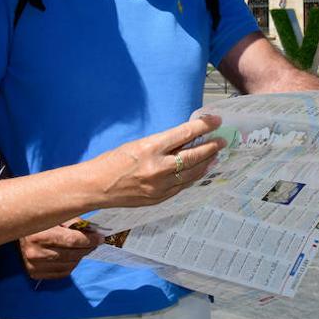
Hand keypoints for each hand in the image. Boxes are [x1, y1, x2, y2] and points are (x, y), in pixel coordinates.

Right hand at [17, 222, 103, 279]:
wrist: (12, 229)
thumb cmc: (36, 220)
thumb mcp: (53, 216)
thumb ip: (73, 222)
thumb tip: (93, 230)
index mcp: (39, 235)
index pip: (71, 240)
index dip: (89, 240)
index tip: (100, 237)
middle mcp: (34, 253)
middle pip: (71, 254)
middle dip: (87, 247)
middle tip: (96, 242)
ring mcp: (33, 265)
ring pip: (68, 265)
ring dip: (80, 256)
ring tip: (84, 247)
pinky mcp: (33, 273)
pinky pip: (61, 273)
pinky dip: (71, 265)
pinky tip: (73, 256)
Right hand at [90, 115, 225, 207]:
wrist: (96, 186)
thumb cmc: (112, 161)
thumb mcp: (137, 144)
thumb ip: (161, 143)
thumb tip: (185, 139)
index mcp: (151, 148)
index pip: (185, 133)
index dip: (204, 126)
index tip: (216, 120)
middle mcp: (158, 167)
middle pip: (194, 156)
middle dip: (211, 147)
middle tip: (222, 141)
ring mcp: (159, 186)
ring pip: (192, 174)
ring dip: (206, 163)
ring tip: (215, 155)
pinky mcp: (158, 198)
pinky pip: (182, 186)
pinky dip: (193, 177)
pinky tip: (199, 171)